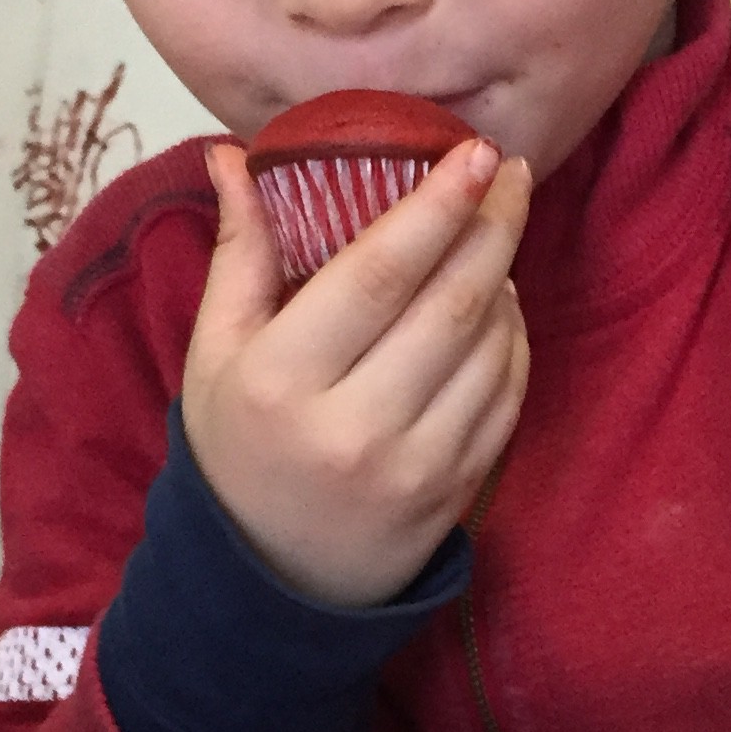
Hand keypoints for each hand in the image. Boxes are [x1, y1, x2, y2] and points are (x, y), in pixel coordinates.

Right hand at [181, 136, 531, 607]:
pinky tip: (499, 303)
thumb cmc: (240, 448)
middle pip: (452, 303)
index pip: (380, 274)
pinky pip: (507, 396)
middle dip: (492, 224)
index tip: (472, 152)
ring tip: (496, 231)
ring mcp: (416, 465)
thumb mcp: (216, 354)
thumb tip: (235, 156)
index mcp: (283, 380)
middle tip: (510, 170)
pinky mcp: (458, 490)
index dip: (436, 206)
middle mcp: (355, 426)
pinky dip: (514, 340)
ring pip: (491, 347)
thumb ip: (238, 254)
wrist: (272, 579)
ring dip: (506, 278)